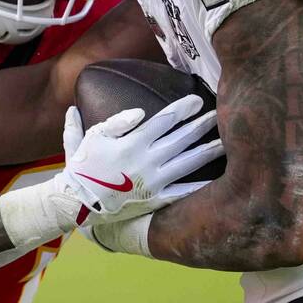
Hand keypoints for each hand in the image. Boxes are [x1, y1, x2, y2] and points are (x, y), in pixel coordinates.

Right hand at [60, 94, 222, 223]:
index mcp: (132, 143)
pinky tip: (214, 179)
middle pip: (182, 139)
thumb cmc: (83, 165)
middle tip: (220, 115)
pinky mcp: (155, 200)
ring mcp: (153, 182)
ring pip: (187, 163)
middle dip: (202, 125)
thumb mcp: (91, 136)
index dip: (182, 108)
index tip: (198, 99)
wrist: (77, 202)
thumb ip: (116, 122)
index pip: (164, 121)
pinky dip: (198, 186)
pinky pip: (181, 192)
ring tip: (225, 143)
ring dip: (208, 151)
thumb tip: (140, 112)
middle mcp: (147, 161)